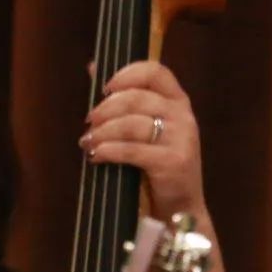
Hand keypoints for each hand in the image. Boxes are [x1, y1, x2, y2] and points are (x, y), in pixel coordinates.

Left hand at [81, 60, 206, 218]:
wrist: (180, 205)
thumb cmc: (156, 162)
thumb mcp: (144, 127)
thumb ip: (122, 97)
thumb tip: (92, 66)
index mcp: (177, 101)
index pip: (155, 72)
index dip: (127, 75)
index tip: (105, 88)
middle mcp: (183, 115)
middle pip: (136, 98)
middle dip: (105, 109)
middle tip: (88, 122)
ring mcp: (181, 138)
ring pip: (131, 124)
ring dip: (102, 132)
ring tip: (87, 142)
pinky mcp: (173, 161)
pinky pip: (132, 150)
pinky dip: (107, 151)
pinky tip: (95, 156)